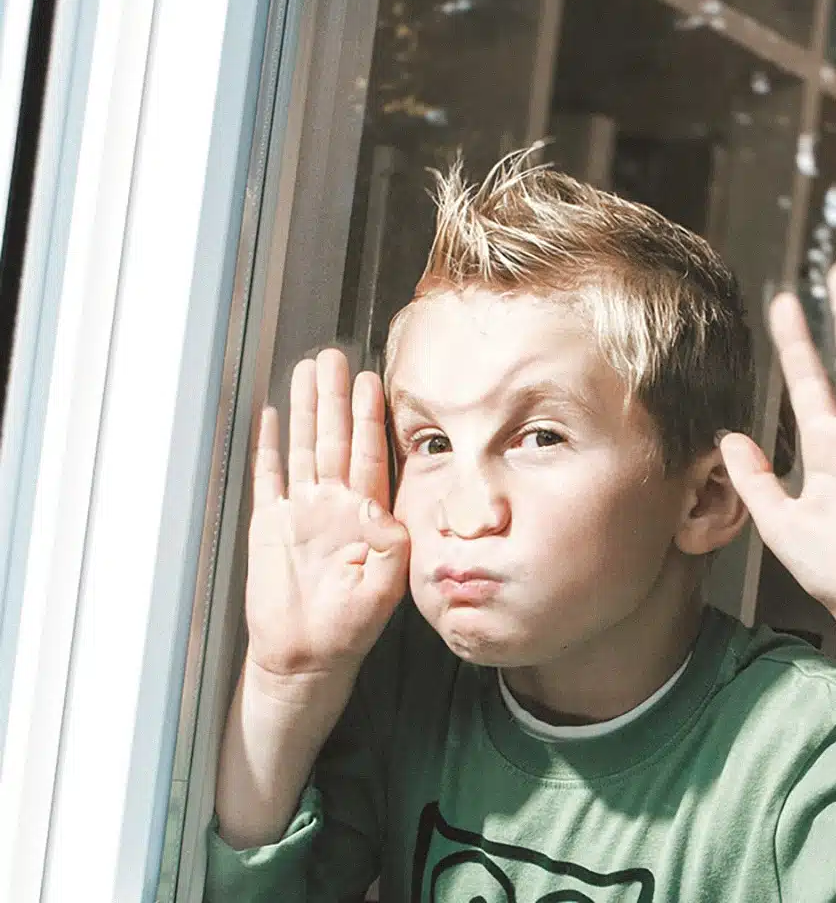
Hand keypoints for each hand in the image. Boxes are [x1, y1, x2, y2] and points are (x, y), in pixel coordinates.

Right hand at [245, 348, 408, 696]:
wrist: (305, 657)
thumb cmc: (349, 627)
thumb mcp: (385, 587)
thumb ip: (390, 545)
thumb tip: (383, 510)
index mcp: (366, 514)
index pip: (370, 454)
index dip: (369, 417)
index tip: (371, 381)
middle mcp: (334, 504)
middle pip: (335, 438)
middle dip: (335, 398)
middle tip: (334, 356)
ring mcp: (301, 510)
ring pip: (303, 447)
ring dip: (304, 410)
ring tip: (305, 371)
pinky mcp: (271, 523)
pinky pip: (268, 476)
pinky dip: (267, 447)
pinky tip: (268, 417)